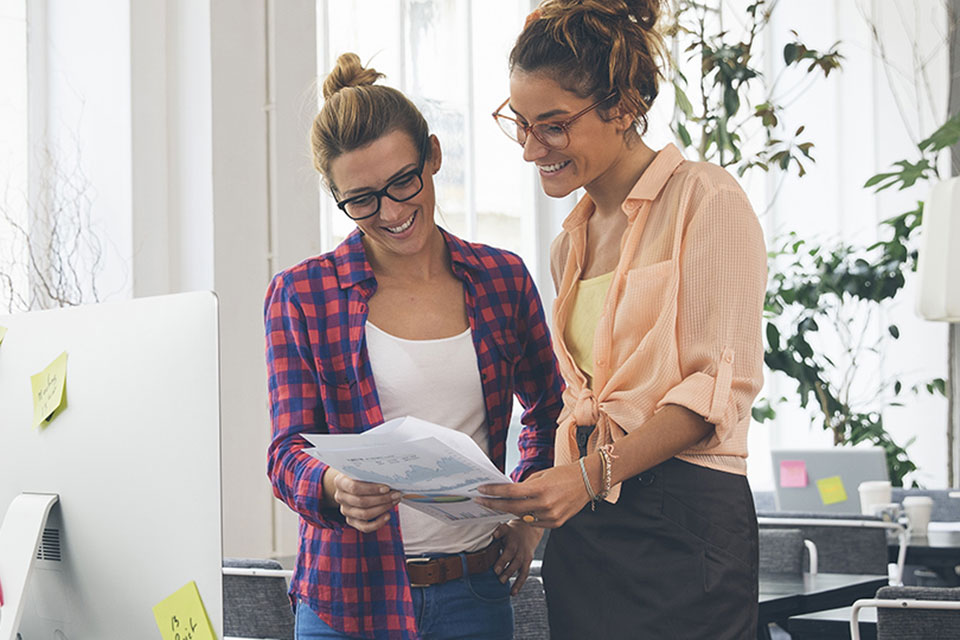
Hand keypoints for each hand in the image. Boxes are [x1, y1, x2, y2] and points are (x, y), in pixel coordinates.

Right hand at [325, 469, 401, 532]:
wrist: (352, 484)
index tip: (387, 488)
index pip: (354, 487)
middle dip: (382, 499)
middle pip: (361, 502)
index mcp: (340, 482)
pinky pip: (365, 527)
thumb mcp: (363, 470)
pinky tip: (387, 515)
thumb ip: (372, 474)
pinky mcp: (351, 521)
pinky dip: (378, 523)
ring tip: (393, 502)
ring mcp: (345, 510)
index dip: (372, 489)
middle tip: (395, 495)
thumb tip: (390, 479)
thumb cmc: (361, 476)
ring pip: (364, 514)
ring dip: (383, 508)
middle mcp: (340, 497)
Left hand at [475, 461, 594, 528]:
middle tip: (481, 501)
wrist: (587, 482)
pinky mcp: (555, 524)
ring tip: (498, 505)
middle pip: (511, 507)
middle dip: (493, 504)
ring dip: (509, 511)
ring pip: (522, 517)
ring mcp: (550, 516)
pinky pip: (534, 523)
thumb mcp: (541, 475)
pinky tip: (521, 511)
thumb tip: (507, 491)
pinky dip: (526, 517)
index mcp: (540, 488)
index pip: (510, 492)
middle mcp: (544, 504)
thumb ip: (524, 486)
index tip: (481, 490)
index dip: (493, 492)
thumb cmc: (564, 475)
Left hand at [491, 520, 542, 594]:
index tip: (496, 570)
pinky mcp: (528, 563)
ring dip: (514, 580)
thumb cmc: (513, 531)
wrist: (529, 530)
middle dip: (508, 572)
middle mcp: (521, 550)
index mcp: (514, 542)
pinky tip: (513, 592)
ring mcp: (525, 557)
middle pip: (516, 562)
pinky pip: (524, 574)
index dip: (503, 562)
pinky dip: (519, 584)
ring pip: (521, 570)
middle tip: (500, 579)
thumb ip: (499, 531)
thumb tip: (493, 535)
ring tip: (507, 587)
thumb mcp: (506, 528)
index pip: (509, 552)